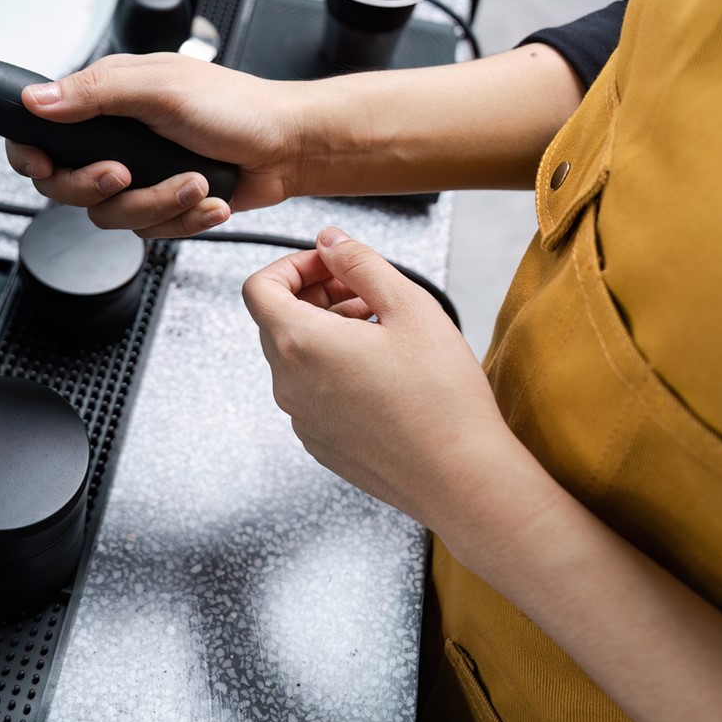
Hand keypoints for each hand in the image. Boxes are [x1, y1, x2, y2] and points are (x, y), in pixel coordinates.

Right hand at [7, 54, 309, 238]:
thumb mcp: (162, 88)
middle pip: (67, 186)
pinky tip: (209, 197)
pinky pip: (150, 230)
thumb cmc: (238, 107)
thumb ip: (97, 93)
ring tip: (195, 182)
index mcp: (108, 100)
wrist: (289, 146)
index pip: (41, 131)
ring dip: (158, 203)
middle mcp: (117, 139)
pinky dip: (184, 218)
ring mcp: (140, 175)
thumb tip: (36, 99)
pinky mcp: (164, 204)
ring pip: (111, 216)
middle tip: (125, 174)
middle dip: (98, 188)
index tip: (47, 166)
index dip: (33, 156)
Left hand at [241, 227, 523, 538]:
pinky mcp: (321, 444)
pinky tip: (383, 371)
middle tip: (366, 293)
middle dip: (315, 295)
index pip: (259, 288)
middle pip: (276, 321)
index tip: (331, 264)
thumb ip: (360, 263)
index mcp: (300, 344)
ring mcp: (302, 420)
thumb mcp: (408, 306)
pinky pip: (312, 392)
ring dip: (327, 331)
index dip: (293, 265)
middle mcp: (289, 385)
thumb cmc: (441, 398)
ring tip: (382, 329)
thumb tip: (329, 241)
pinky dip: (334, 369)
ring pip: (296, 357)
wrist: (462, 480)